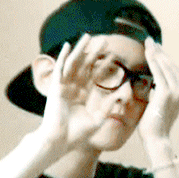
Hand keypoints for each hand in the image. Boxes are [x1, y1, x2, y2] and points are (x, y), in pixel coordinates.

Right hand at [38, 34, 115, 154]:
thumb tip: (124, 92)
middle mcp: (73, 89)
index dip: (104, 66)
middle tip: (105, 41)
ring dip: (80, 50)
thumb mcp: (98, 119)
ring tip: (88, 36)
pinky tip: (67, 45)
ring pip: (74, 64)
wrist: (60, 141)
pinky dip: (62, 56)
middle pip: (85, 67)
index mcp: (82, 97)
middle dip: (94, 54)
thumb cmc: (77, 134)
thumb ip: (110, 105)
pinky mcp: (55, 87)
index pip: (95, 77)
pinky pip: (59, 68)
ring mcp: (63, 87)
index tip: (114, 56)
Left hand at [138, 37, 178, 140]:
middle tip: (150, 41)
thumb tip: (153, 85)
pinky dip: (153, 60)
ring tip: (148, 43)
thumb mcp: (158, 105)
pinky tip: (148, 52)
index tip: (155, 49)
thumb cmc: (153, 125)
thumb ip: (158, 94)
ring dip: (156, 53)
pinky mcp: (166, 93)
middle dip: (160, 52)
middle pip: (170, 65)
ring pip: (165, 66)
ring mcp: (176, 91)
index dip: (163, 58)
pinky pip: (158, 72)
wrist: (156, 138)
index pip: (172, 71)